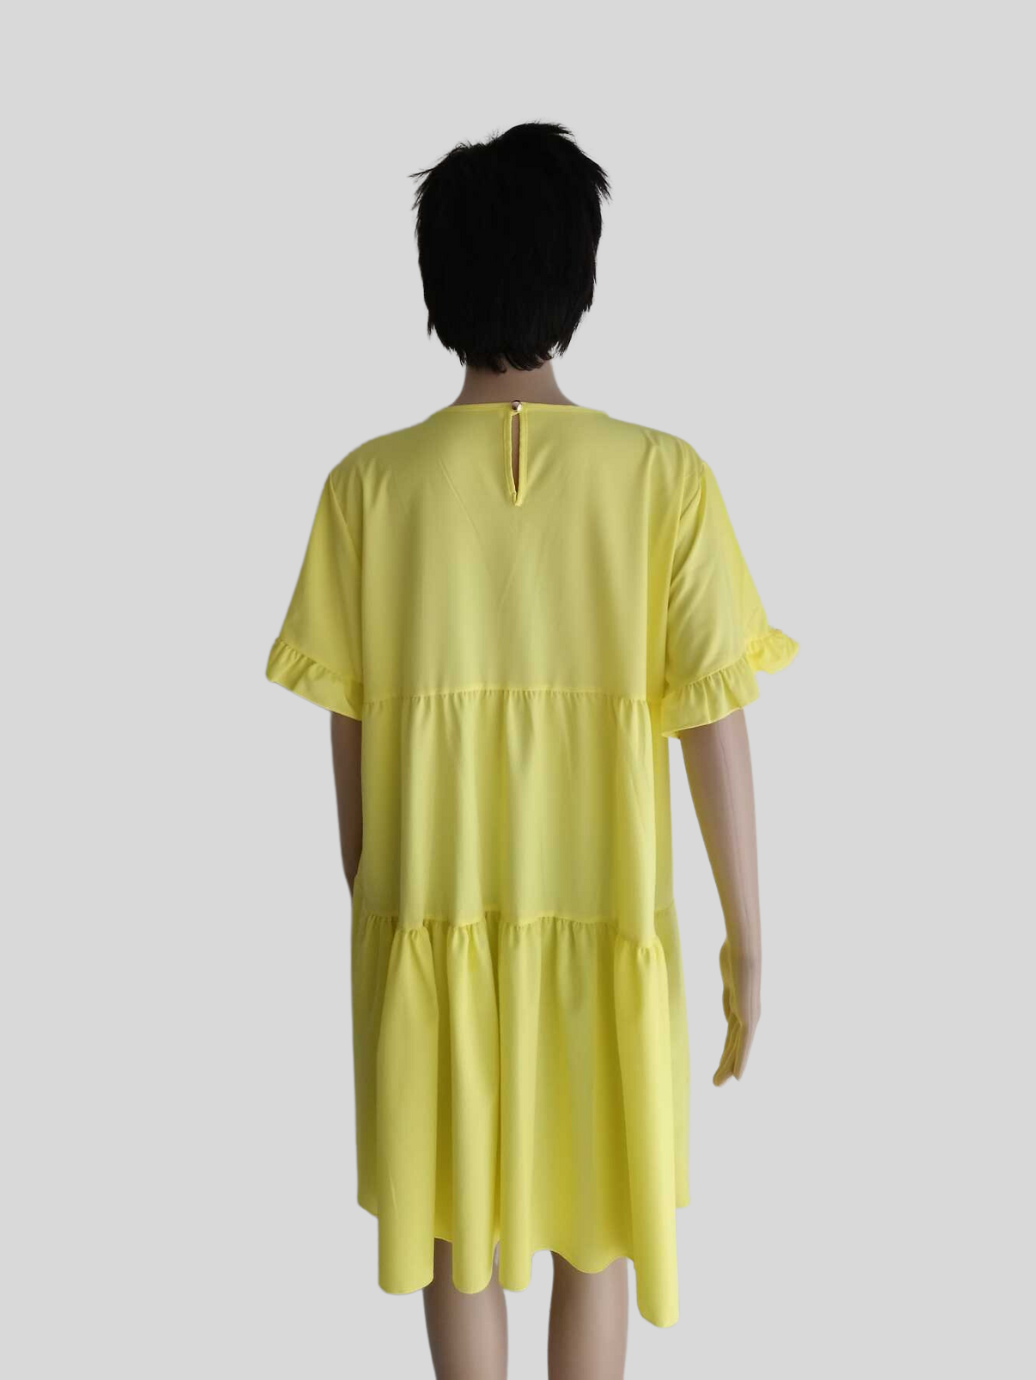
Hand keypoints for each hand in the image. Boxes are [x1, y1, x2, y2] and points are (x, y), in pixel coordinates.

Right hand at [713, 939, 760, 1084]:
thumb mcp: (729, 973)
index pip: (733, 1036)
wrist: (744, 949)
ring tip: (716, 1084)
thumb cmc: (735, 953)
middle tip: (716, 1082)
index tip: (721, 1065)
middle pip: (734, 1047)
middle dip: (726, 1064)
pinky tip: (736, 1076)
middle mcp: (749, 1015)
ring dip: (728, 1068)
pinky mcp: (748, 1018)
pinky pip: (743, 1044)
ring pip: (736, 1050)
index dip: (728, 1052)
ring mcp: (749, 1017)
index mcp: (743, 1006)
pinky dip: (740, 1061)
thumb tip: (727, 1003)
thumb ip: (729, 989)